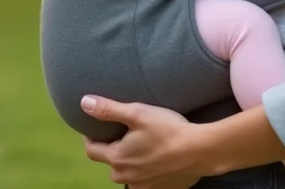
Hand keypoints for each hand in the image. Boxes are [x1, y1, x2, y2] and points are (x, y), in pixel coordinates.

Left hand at [81, 96, 203, 188]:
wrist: (201, 151)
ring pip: (129, 173)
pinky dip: (147, 170)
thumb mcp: (137, 113)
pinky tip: (158, 157)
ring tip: (141, 145)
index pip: (92, 150)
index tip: (95, 127)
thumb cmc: (167, 129)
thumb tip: (83, 103)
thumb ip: (109, 109)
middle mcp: (127, 178)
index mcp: (117, 159)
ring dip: (131, 161)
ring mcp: (144, 187)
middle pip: (111, 163)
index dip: (90, 137)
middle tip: (123, 133)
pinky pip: (146, 180)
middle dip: (113, 149)